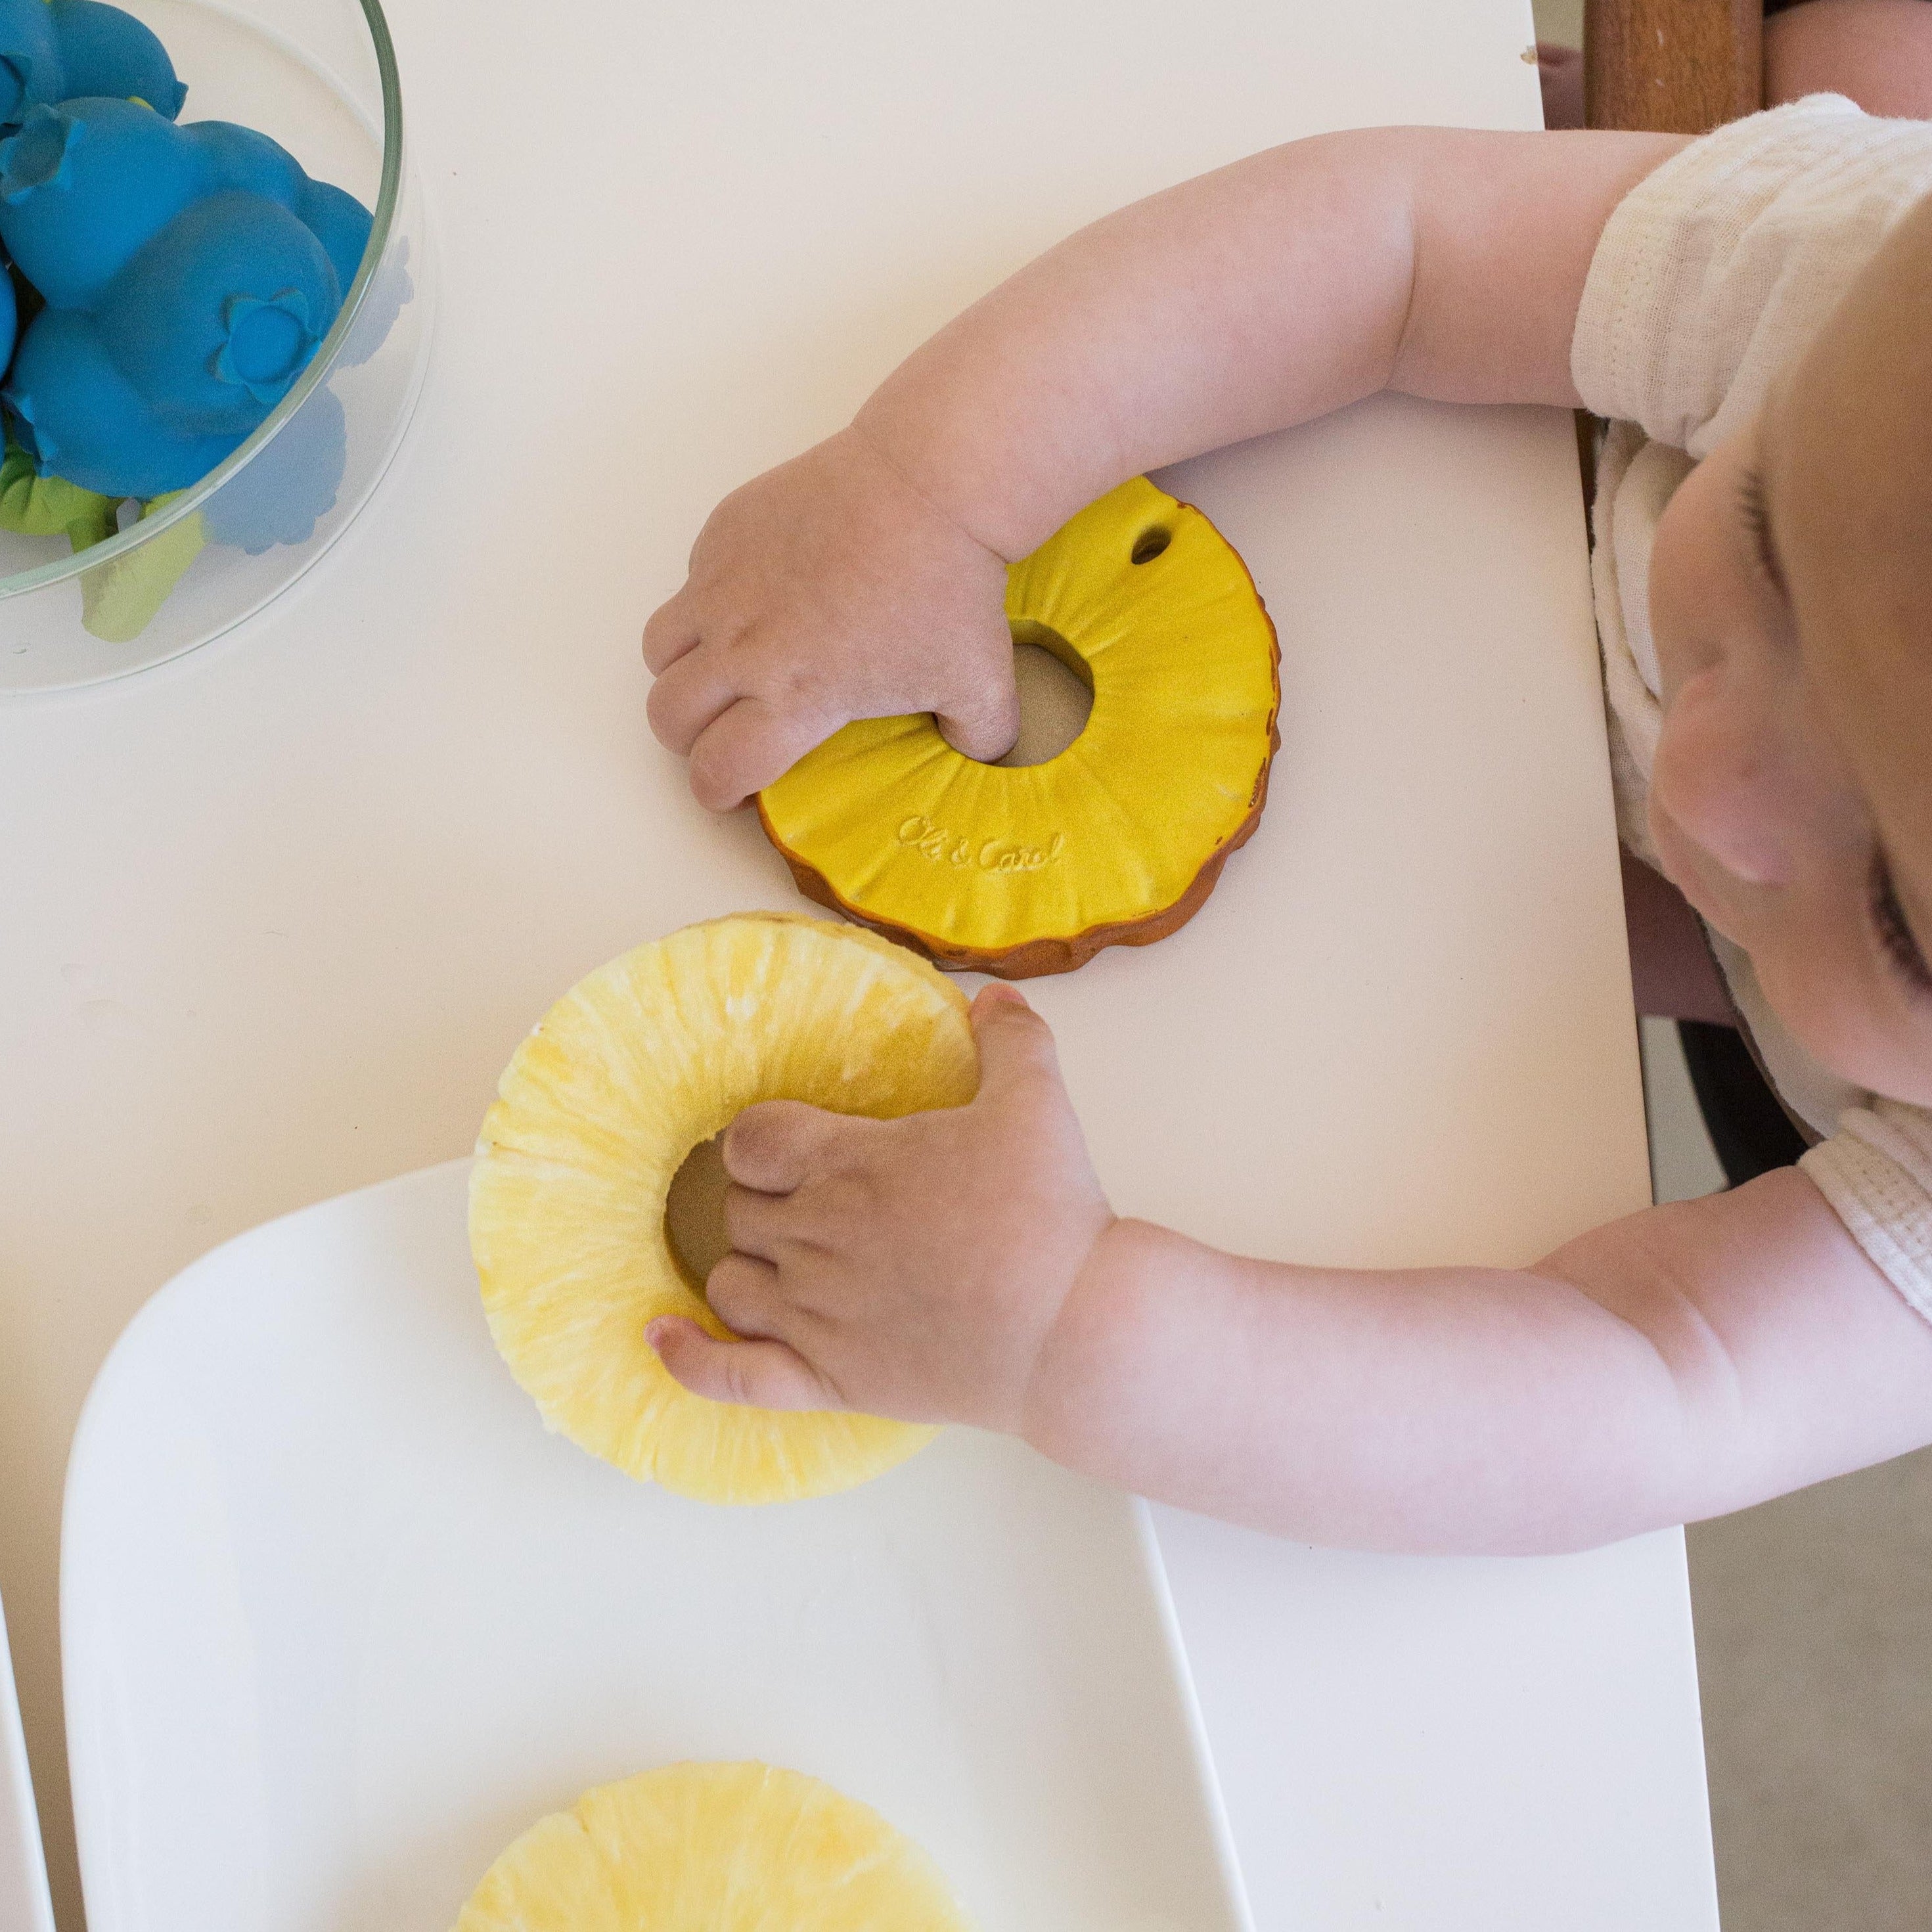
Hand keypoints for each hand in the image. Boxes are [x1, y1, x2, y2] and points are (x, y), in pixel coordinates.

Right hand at [642, 426, 1020, 809]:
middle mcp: (743, 647)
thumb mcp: (980, 680)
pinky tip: (754, 599)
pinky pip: (690, 580)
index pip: (718, 769)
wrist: (928, 483)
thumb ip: (980, 734)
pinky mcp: (724, 532)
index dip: (716, 792)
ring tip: (717, 672)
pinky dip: (706, 602)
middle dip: (688, 739)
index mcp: (795, 697)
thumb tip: (982, 752)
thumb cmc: (950, 586)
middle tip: (720, 735)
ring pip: (660, 649)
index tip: (731, 793)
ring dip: (681, 673)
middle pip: (668, 716)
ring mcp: (724, 586)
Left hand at [647, 984, 1114, 1430]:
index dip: (758, 1141)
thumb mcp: (1037, 1103)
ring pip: (732, 1283)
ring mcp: (818, 1314)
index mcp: (850, 1164)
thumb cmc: (1049, 1217)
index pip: (752, 1139)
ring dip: (746, 1266)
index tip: (784, 1146)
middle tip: (816, 1205)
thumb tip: (993, 996)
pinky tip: (660, 1338)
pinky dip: (687, 1359)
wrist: (1074, 1330)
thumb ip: (1011, 1040)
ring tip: (783, 1262)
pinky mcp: (831, 1380)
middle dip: (765, 1203)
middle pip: (739, 1210)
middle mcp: (818, 1237)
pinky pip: (732, 1375)